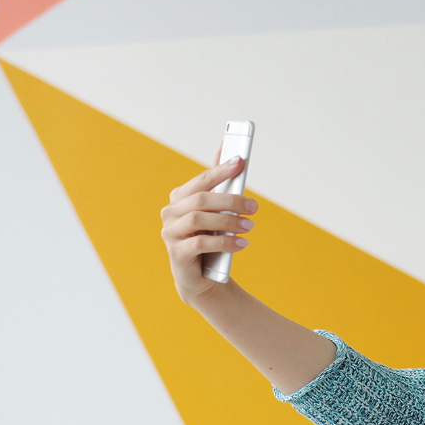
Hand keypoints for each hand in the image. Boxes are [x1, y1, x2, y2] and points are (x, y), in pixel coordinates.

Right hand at [161, 145, 257, 304]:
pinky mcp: (176, 253)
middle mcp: (170, 212)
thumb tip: (225, 148)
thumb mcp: (215, 212)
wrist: (200, 276)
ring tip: (249, 227)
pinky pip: (200, 244)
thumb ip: (218, 183)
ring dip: (228, 222)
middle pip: (202, 199)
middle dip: (231, 201)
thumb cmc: (208, 238)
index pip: (202, 180)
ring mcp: (170, 232)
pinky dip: (224, 242)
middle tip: (254, 207)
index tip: (240, 162)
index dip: (221, 170)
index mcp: (179, 198)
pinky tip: (241, 244)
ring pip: (199, 220)